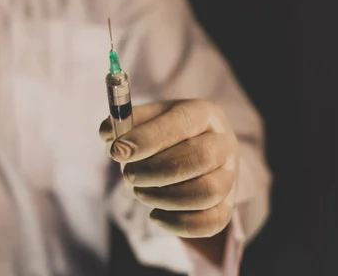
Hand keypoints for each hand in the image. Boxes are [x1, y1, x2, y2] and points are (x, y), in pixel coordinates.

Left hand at [100, 100, 238, 237]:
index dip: (147, 138)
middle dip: (155, 171)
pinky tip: (156, 215)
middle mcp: (224, 142)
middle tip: (128, 175)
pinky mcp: (228, 205)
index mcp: (204, 114)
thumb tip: (107, 131)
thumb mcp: (151, 119)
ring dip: (165, 197)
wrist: (200, 154)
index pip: (180, 123)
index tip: (117, 151)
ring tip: (140, 193)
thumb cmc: (169, 134)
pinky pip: (212, 221)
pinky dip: (179, 223)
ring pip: (207, 191)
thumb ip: (127, 122)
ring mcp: (230, 175)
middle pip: (198, 157)